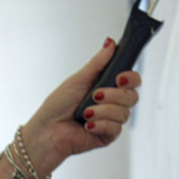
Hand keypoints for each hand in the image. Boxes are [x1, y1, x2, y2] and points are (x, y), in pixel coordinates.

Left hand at [19, 39, 141, 174]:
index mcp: (106, 87)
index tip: (120, 77)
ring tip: (84, 113)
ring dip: (102, 111)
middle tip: (95, 96)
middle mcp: (111, 103)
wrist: (46, 131)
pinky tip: (87, 125)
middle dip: (114, 95)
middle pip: (132, 96)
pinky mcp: (107, 135)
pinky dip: (100, 124)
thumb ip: (98, 63)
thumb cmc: (56, 107)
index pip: (131, 80)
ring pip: (124, 113)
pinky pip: (116, 128)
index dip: (131, 78)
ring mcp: (110, 120)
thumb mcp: (78, 80)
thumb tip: (110, 44)